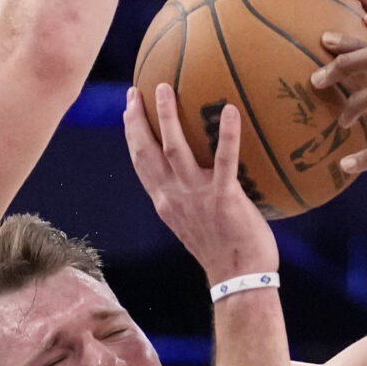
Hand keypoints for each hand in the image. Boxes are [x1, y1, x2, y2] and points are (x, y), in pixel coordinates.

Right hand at [126, 83, 277, 283]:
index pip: (141, 163)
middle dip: (137, 120)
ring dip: (166, 116)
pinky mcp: (223, 198)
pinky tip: (229, 109)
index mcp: (165, 202)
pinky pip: (225, 160)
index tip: (128, 109)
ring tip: (164, 88)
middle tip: (134, 91)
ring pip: (174, 149)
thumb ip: (192, 197)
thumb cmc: (224, 250)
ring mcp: (196, 196)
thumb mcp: (196, 222)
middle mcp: (173, 196)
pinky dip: (227, 134)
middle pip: (145, 151)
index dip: (132, 134)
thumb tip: (202, 174)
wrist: (238, 277)